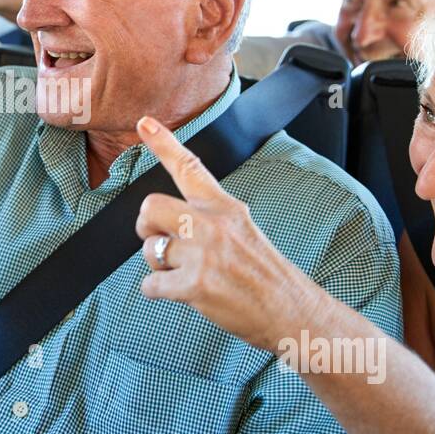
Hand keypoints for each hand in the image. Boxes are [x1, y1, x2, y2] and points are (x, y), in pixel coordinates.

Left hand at [134, 115, 321, 351]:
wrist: (290, 310)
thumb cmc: (263, 274)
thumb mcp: (242, 229)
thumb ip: (208, 219)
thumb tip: (169, 222)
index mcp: (224, 207)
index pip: (189, 167)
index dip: (163, 143)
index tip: (143, 123)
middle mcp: (212, 224)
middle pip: (150, 207)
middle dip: (145, 227)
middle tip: (159, 241)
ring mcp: (204, 254)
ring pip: (148, 250)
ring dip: (158, 266)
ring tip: (184, 274)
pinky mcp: (196, 285)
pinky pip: (151, 284)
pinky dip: (158, 292)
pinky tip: (182, 294)